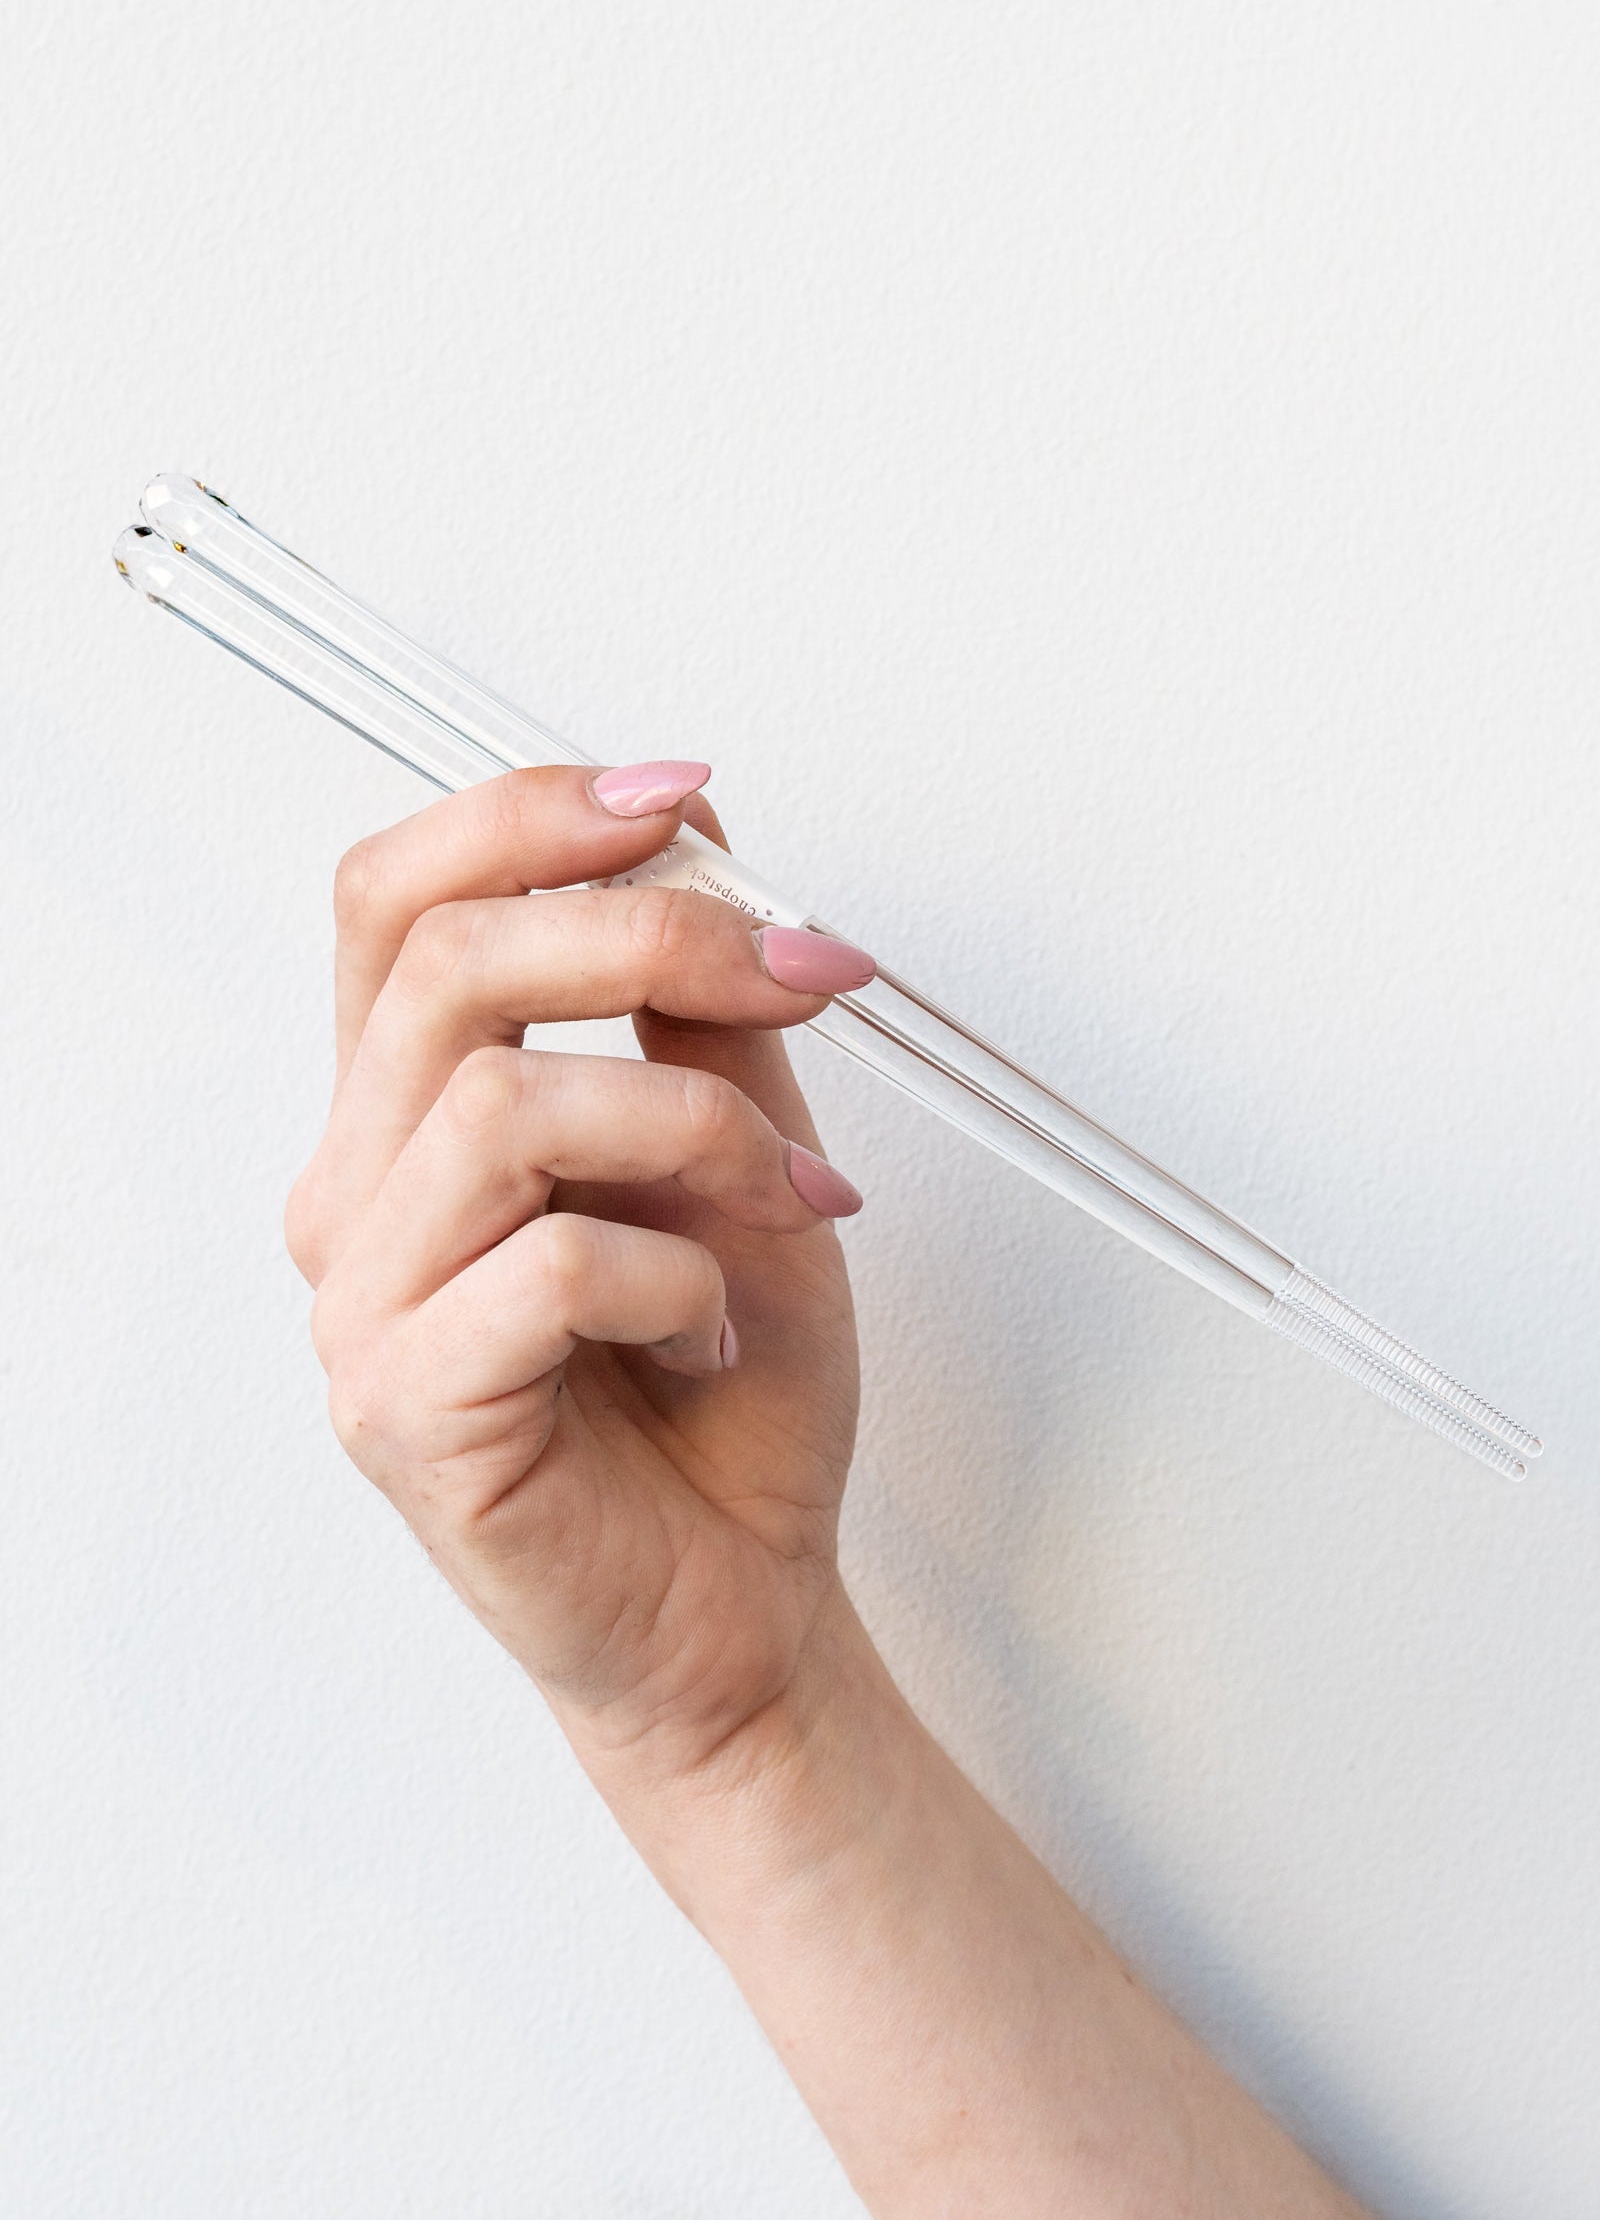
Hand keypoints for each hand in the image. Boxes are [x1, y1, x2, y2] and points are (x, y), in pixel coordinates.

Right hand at [285, 760, 874, 1784]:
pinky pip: (548, 1268)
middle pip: (450, 962)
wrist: (740, 1605)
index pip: (399, 899)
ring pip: (506, 1102)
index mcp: (407, 1113)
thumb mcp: (738, 1160)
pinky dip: (678, 1276)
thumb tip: (700, 847)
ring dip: (694, 1129)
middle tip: (800, 971)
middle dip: (654, 933)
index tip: (686, 802)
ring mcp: (366, 1305)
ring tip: (781, 1203)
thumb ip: (700, 1018)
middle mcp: (359, 1192)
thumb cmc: (723, 1401)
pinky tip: (710, 1327)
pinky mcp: (407, 1411)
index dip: (528, 815)